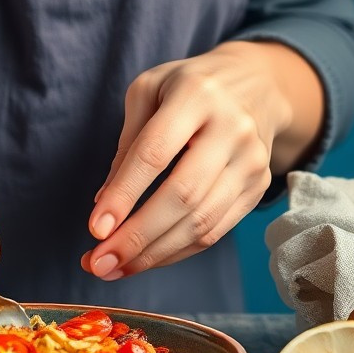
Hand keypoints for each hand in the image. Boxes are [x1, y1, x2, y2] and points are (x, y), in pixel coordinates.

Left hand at [82, 41, 322, 279]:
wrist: (255, 83)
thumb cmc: (187, 86)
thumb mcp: (148, 92)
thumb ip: (127, 145)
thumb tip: (104, 205)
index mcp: (196, 95)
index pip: (155, 153)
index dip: (124, 194)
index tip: (95, 228)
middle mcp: (232, 128)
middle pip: (183, 195)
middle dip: (137, 236)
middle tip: (98, 263)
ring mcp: (251, 161)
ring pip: (201, 222)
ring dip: (154, 254)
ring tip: (114, 268)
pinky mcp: (258, 187)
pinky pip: (215, 231)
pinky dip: (177, 251)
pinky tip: (146, 259)